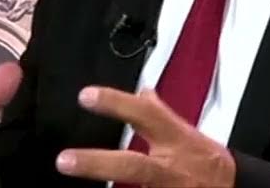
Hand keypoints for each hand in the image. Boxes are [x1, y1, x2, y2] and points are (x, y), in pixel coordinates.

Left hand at [56, 87, 235, 187]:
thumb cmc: (206, 159)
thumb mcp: (186, 131)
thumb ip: (161, 114)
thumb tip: (143, 91)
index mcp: (175, 140)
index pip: (145, 115)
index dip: (116, 104)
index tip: (85, 96)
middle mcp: (170, 167)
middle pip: (133, 165)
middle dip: (98, 164)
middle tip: (63, 161)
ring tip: (70, 181)